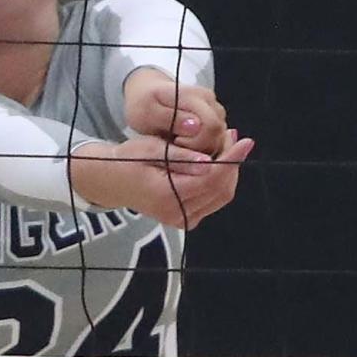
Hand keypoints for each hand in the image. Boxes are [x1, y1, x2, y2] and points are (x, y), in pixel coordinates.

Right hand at [71, 129, 253, 230]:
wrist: (111, 180)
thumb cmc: (128, 159)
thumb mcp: (151, 149)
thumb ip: (181, 157)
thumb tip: (209, 162)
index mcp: (166, 196)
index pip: (211, 179)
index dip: (232, 159)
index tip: (245, 140)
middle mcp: (176, 214)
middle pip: (220, 189)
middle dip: (233, 162)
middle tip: (233, 136)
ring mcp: (181, 220)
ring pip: (220, 196)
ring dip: (229, 171)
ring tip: (228, 144)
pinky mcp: (184, 219)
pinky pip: (212, 200)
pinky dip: (220, 181)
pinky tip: (218, 161)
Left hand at [123, 69, 226, 157]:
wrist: (147, 93)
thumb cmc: (144, 103)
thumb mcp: (146, 111)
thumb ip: (169, 118)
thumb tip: (195, 126)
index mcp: (194, 95)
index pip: (211, 125)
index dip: (196, 142)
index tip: (174, 141)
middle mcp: (211, 102)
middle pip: (218, 135)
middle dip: (198, 148)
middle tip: (175, 144)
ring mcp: (216, 111)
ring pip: (220, 140)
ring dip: (200, 149)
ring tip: (178, 143)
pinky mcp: (216, 120)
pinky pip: (217, 141)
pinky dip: (203, 148)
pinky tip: (186, 144)